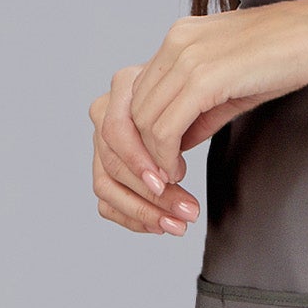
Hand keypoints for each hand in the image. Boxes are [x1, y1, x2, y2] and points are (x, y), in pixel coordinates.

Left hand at [89, 0, 307, 234]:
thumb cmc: (293, 54)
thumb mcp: (235, 83)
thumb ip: (201, 110)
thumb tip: (177, 141)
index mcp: (181, 37)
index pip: (138, 92)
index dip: (139, 134)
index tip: (156, 164)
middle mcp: (176, 42)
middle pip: (131, 108)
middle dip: (138, 152)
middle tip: (157, 183)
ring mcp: (187, 57)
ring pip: (142, 121)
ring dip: (149, 160)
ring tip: (169, 183)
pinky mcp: (204, 77)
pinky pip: (165, 128)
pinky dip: (163, 158)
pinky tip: (177, 173)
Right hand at [90, 64, 200, 235]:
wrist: (205, 85)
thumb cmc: (208, 85)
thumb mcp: (207, 92)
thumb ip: (190, 118)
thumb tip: (174, 170)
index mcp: (124, 84)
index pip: (118, 131)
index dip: (141, 159)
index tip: (174, 178)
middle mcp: (106, 109)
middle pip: (114, 162)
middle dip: (152, 193)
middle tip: (187, 210)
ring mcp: (100, 138)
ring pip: (106, 184)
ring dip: (143, 211)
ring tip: (177, 224)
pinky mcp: (103, 164)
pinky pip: (107, 200)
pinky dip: (133, 216)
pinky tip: (160, 224)